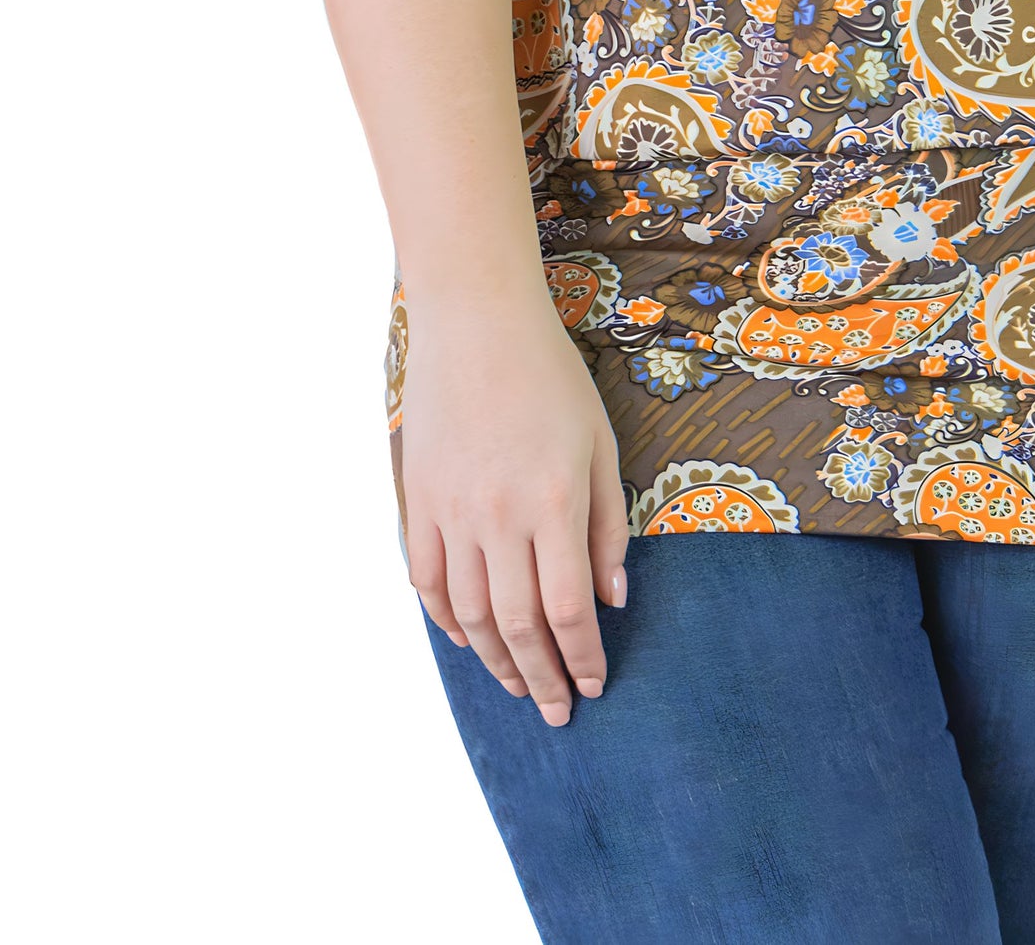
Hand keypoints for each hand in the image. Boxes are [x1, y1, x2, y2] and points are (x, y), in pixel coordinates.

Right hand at [400, 279, 630, 725]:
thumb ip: (607, 524)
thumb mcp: (600, 442)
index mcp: (553, 502)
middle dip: (541, 677)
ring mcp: (452, 512)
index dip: (583, 657)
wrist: (476, 323)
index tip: (594, 686)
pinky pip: (428, 580)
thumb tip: (614, 599)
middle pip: (518, 625)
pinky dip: (446, 620)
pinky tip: (468, 641)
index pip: (569, 608)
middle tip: (558, 711)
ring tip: (518, 687)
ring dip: (496, 661)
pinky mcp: (419, 501)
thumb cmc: (551, 377)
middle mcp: (499, 517)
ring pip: (470, 614)